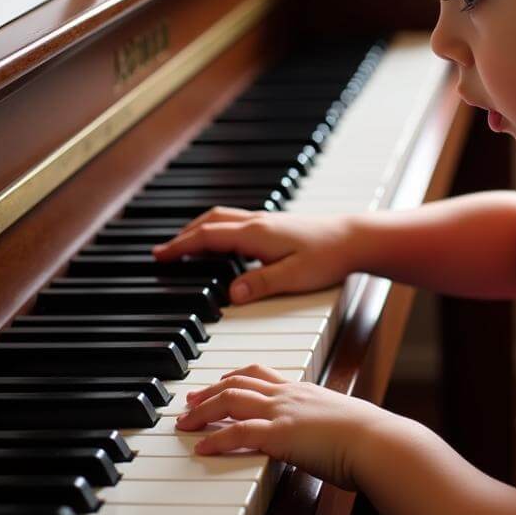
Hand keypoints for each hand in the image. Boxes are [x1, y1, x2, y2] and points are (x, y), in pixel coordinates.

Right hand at [151, 206, 360, 303]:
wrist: (357, 238)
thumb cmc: (329, 256)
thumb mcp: (294, 276)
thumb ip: (261, 284)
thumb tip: (231, 295)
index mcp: (256, 233)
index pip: (207, 237)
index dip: (181, 246)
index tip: (159, 256)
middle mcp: (258, 222)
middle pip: (210, 222)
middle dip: (184, 235)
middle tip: (164, 252)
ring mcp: (268, 221)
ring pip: (223, 219)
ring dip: (200, 230)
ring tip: (186, 247)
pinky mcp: (277, 226)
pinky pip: (237, 223)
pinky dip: (219, 231)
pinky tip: (224, 246)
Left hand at [175, 363, 392, 490]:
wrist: (379, 442)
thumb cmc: (370, 438)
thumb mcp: (343, 422)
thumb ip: (327, 423)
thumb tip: (327, 436)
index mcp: (304, 390)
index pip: (260, 373)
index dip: (234, 377)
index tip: (218, 384)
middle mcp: (289, 395)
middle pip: (238, 382)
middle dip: (209, 391)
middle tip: (189, 401)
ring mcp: (283, 412)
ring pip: (230, 400)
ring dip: (202, 412)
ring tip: (184, 423)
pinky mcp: (279, 434)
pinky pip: (237, 432)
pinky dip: (215, 439)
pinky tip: (201, 448)